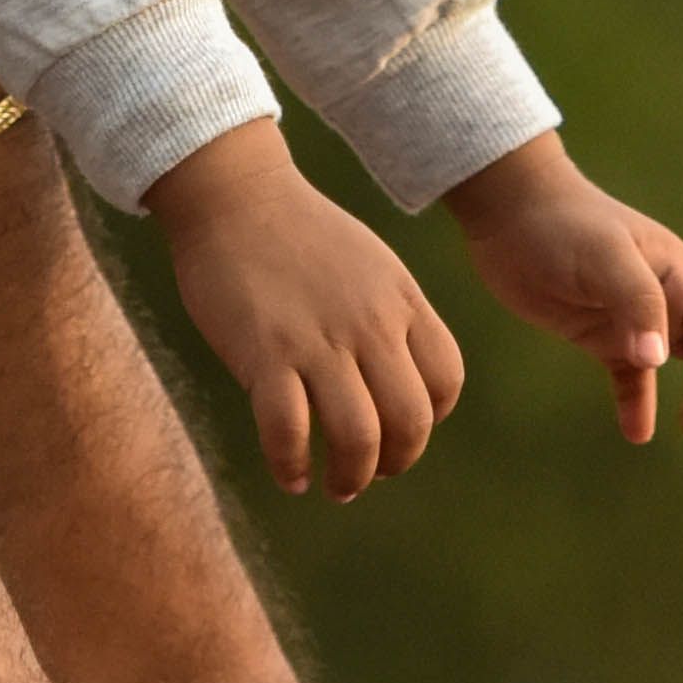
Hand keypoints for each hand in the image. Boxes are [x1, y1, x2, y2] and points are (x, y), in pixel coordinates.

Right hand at [147, 121, 467, 501]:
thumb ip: (390, 315)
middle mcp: (370, 325)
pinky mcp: (266, 354)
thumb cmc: (298, 233)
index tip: (400, 432)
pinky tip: (288, 475)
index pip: (445, 382)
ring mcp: (319, 342)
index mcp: (401, 301)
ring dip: (350, 476)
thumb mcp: (371, 265)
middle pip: (410, 422)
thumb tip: (395, 376)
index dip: (429, 420)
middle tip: (370, 473)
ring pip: (358, 438)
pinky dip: (291, 466)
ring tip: (335, 486)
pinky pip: (289, 432)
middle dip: (395, 463)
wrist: (236, 196)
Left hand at [445, 136, 682, 446]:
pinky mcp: (605, 336)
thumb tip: (657, 360)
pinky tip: (636, 433)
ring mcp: (639, 319)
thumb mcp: (602, 256)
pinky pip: (635, 378)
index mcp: (682, 279)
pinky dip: (640, 406)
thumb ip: (635, 303)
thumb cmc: (559, 223)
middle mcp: (672, 299)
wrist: (510, 209)